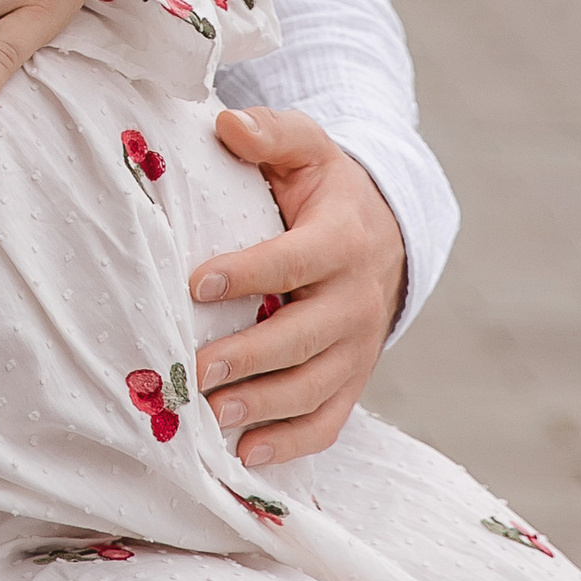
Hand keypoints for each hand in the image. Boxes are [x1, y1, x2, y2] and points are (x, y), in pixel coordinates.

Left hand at [188, 108, 405, 466]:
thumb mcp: (306, 148)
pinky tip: (245, 454)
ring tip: (211, 415)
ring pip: (313, 387)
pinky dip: (290, 443)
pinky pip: (328, 422)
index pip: (295, 260)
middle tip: (196, 370)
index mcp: (343, 240)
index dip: (248, 272)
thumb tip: (227, 126)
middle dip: (249, 356)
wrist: (384, 234)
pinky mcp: (353, 381)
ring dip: (262, 407)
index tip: (197, 281)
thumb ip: (271, 133)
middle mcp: (356, 300)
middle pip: (304, 336)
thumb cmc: (324, 189)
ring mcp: (357, 348)